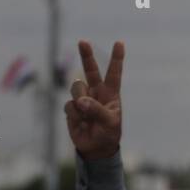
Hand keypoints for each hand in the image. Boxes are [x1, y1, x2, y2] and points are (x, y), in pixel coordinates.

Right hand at [64, 40, 123, 160]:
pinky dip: (74, 114)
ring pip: (76, 88)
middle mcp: (96, 93)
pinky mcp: (71, 108)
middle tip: (83, 41)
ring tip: (86, 115)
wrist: (95, 148)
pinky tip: (80, 122)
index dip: (117, 58)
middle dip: (86, 55)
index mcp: (110, 94)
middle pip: (90, 70)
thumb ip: (96, 110)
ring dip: (81, 101)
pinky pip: (69, 105)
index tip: (119, 43)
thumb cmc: (108, 133)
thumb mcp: (109, 123)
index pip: (114, 73)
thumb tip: (80, 101)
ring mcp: (82, 99)